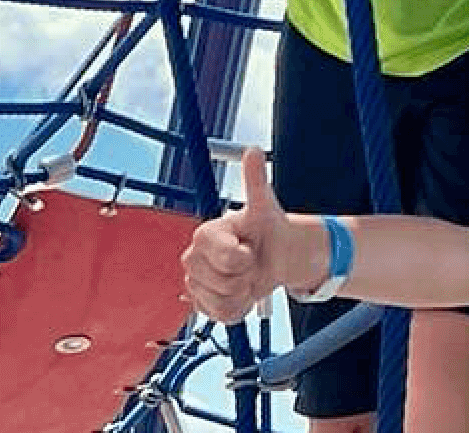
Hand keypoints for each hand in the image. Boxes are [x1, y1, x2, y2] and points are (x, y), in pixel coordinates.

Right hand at [184, 147, 310, 322]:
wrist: (274, 257)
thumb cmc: (266, 230)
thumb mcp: (264, 207)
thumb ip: (255, 182)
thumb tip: (252, 151)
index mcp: (205, 234)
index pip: (223, 257)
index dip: (242, 258)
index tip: (249, 248)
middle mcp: (194, 257)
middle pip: (219, 282)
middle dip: (243, 276)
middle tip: (250, 262)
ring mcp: (195, 281)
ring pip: (218, 301)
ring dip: (242, 294)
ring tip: (246, 277)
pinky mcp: (202, 302)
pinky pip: (219, 316)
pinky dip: (237, 309)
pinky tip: (242, 293)